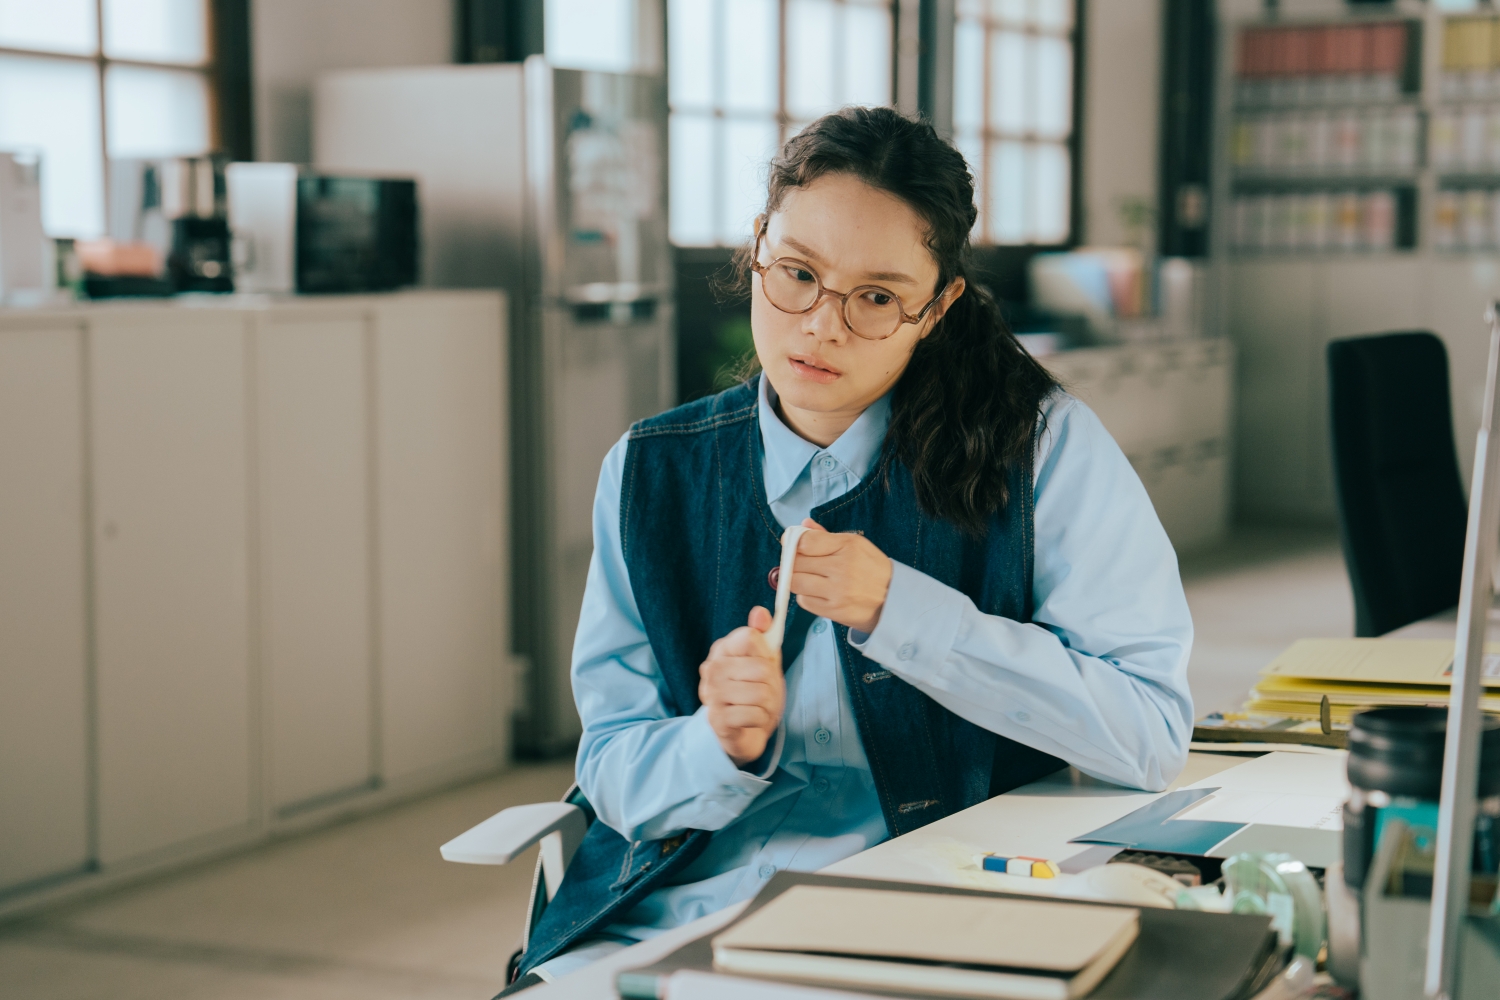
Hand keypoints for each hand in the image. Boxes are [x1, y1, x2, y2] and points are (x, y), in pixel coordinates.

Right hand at [698, 606, 785, 767]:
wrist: (743, 731)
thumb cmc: (754, 692)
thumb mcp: (764, 661)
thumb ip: (764, 636)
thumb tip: (760, 612)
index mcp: (722, 649)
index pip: (750, 637)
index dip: (766, 653)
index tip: (762, 665)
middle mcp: (712, 669)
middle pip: (761, 667)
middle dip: (772, 684)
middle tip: (764, 693)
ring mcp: (711, 694)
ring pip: (761, 693)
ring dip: (769, 705)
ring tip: (759, 708)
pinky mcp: (717, 719)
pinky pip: (755, 714)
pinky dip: (761, 720)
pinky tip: (752, 720)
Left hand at [790, 519, 892, 633]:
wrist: (895, 600)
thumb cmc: (873, 570)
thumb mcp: (857, 545)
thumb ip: (826, 536)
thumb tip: (803, 525)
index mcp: (848, 546)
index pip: (805, 542)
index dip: (793, 543)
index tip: (793, 546)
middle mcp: (842, 568)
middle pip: (796, 562)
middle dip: (793, 562)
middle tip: (802, 565)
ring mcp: (837, 591)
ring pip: (795, 582)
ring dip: (797, 580)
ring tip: (809, 579)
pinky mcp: (834, 610)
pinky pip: (804, 601)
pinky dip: (806, 596)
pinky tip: (818, 593)